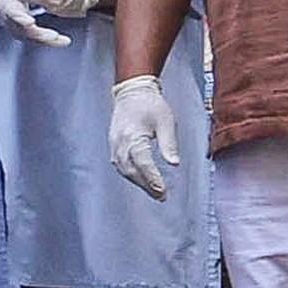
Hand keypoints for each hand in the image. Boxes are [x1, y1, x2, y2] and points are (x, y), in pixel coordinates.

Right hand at [0, 0, 73, 47]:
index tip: (30, 22)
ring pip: (35, 40)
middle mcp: (14, 25)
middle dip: (41, 35)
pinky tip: (63, 41)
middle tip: (54, 36)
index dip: (22, 20)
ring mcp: (19, 33)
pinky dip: (50, 42)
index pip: (15, 16)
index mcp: (10, 10)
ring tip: (65, 41)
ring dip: (50, 42)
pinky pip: (38, 42)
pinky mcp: (25, 38)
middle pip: (28, 32)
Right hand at [109, 75, 177, 198]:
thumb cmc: (150, 104)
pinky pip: (120, 164)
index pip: (143, 163)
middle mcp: (121, 143)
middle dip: (146, 185)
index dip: (152, 179)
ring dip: (138, 182)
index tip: (162, 191)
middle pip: (132, 170)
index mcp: (133, 136)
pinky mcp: (114, 144)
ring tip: (153, 191)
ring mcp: (114, 144)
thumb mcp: (166, 121)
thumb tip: (174, 164)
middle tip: (161, 196)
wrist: (132, 91)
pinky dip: (130, 174)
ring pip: (124, 170)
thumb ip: (169, 144)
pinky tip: (140, 179)